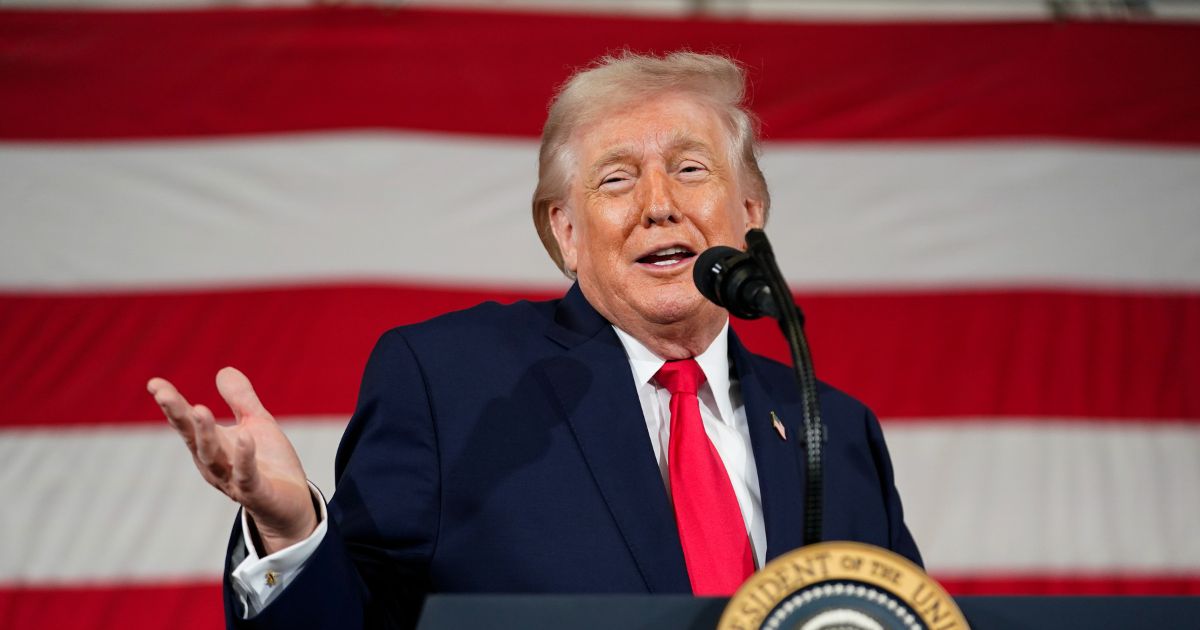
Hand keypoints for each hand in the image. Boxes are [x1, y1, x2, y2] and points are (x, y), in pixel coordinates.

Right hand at [148, 367, 317, 553]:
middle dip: (178, 415)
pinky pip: (246, 475)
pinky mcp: (255, 493)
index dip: (171, 404)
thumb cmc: (269, 465)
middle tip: (164, 393)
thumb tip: (223, 370)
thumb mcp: (257, 424)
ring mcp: (232, 480)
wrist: (291, 505)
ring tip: (200, 409)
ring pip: (212, 457)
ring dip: (205, 434)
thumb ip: (241, 400)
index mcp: (212, 446)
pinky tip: (244, 438)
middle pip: (192, 437)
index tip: (154, 383)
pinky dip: (244, 457)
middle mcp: (215, 464)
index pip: (187, 423)